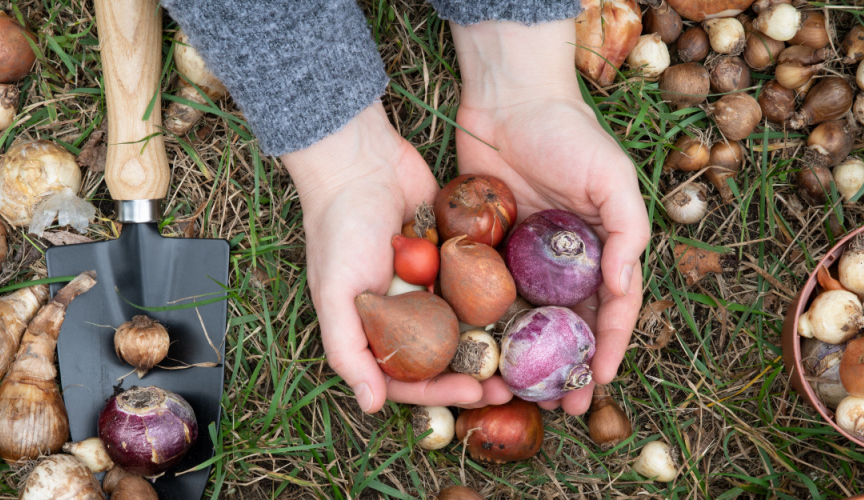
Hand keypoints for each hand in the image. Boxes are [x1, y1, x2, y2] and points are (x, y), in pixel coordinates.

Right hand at [283, 103, 511, 412]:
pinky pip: (480, 283)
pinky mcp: (454, 254)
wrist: (361, 161)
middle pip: (445, 356)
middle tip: (510, 387)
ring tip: (525, 355)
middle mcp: (405, 312)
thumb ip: (348, 351)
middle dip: (476, 374)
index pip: (410, 376)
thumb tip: (371, 406)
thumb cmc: (339, 228)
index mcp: (374, 328)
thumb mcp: (335, 294)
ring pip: (468, 324)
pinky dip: (499, 299)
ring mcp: (432, 283)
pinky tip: (528, 311)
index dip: (441, 391)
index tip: (474, 394)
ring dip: (494, 343)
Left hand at [450, 20, 649, 415]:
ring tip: (520, 395)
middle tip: (562, 407)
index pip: (613, 309)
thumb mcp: (612, 177)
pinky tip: (480, 355)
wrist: (507, 99)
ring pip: (528, 320)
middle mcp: (565, 261)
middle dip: (568, 368)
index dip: (607, 348)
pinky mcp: (486, 250)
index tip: (597, 383)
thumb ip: (628, 231)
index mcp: (602, 248)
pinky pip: (487, 295)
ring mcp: (524, 258)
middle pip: (570, 326)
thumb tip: (625, 287)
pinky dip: (487, 326)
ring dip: (527, 359)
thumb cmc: (568, 133)